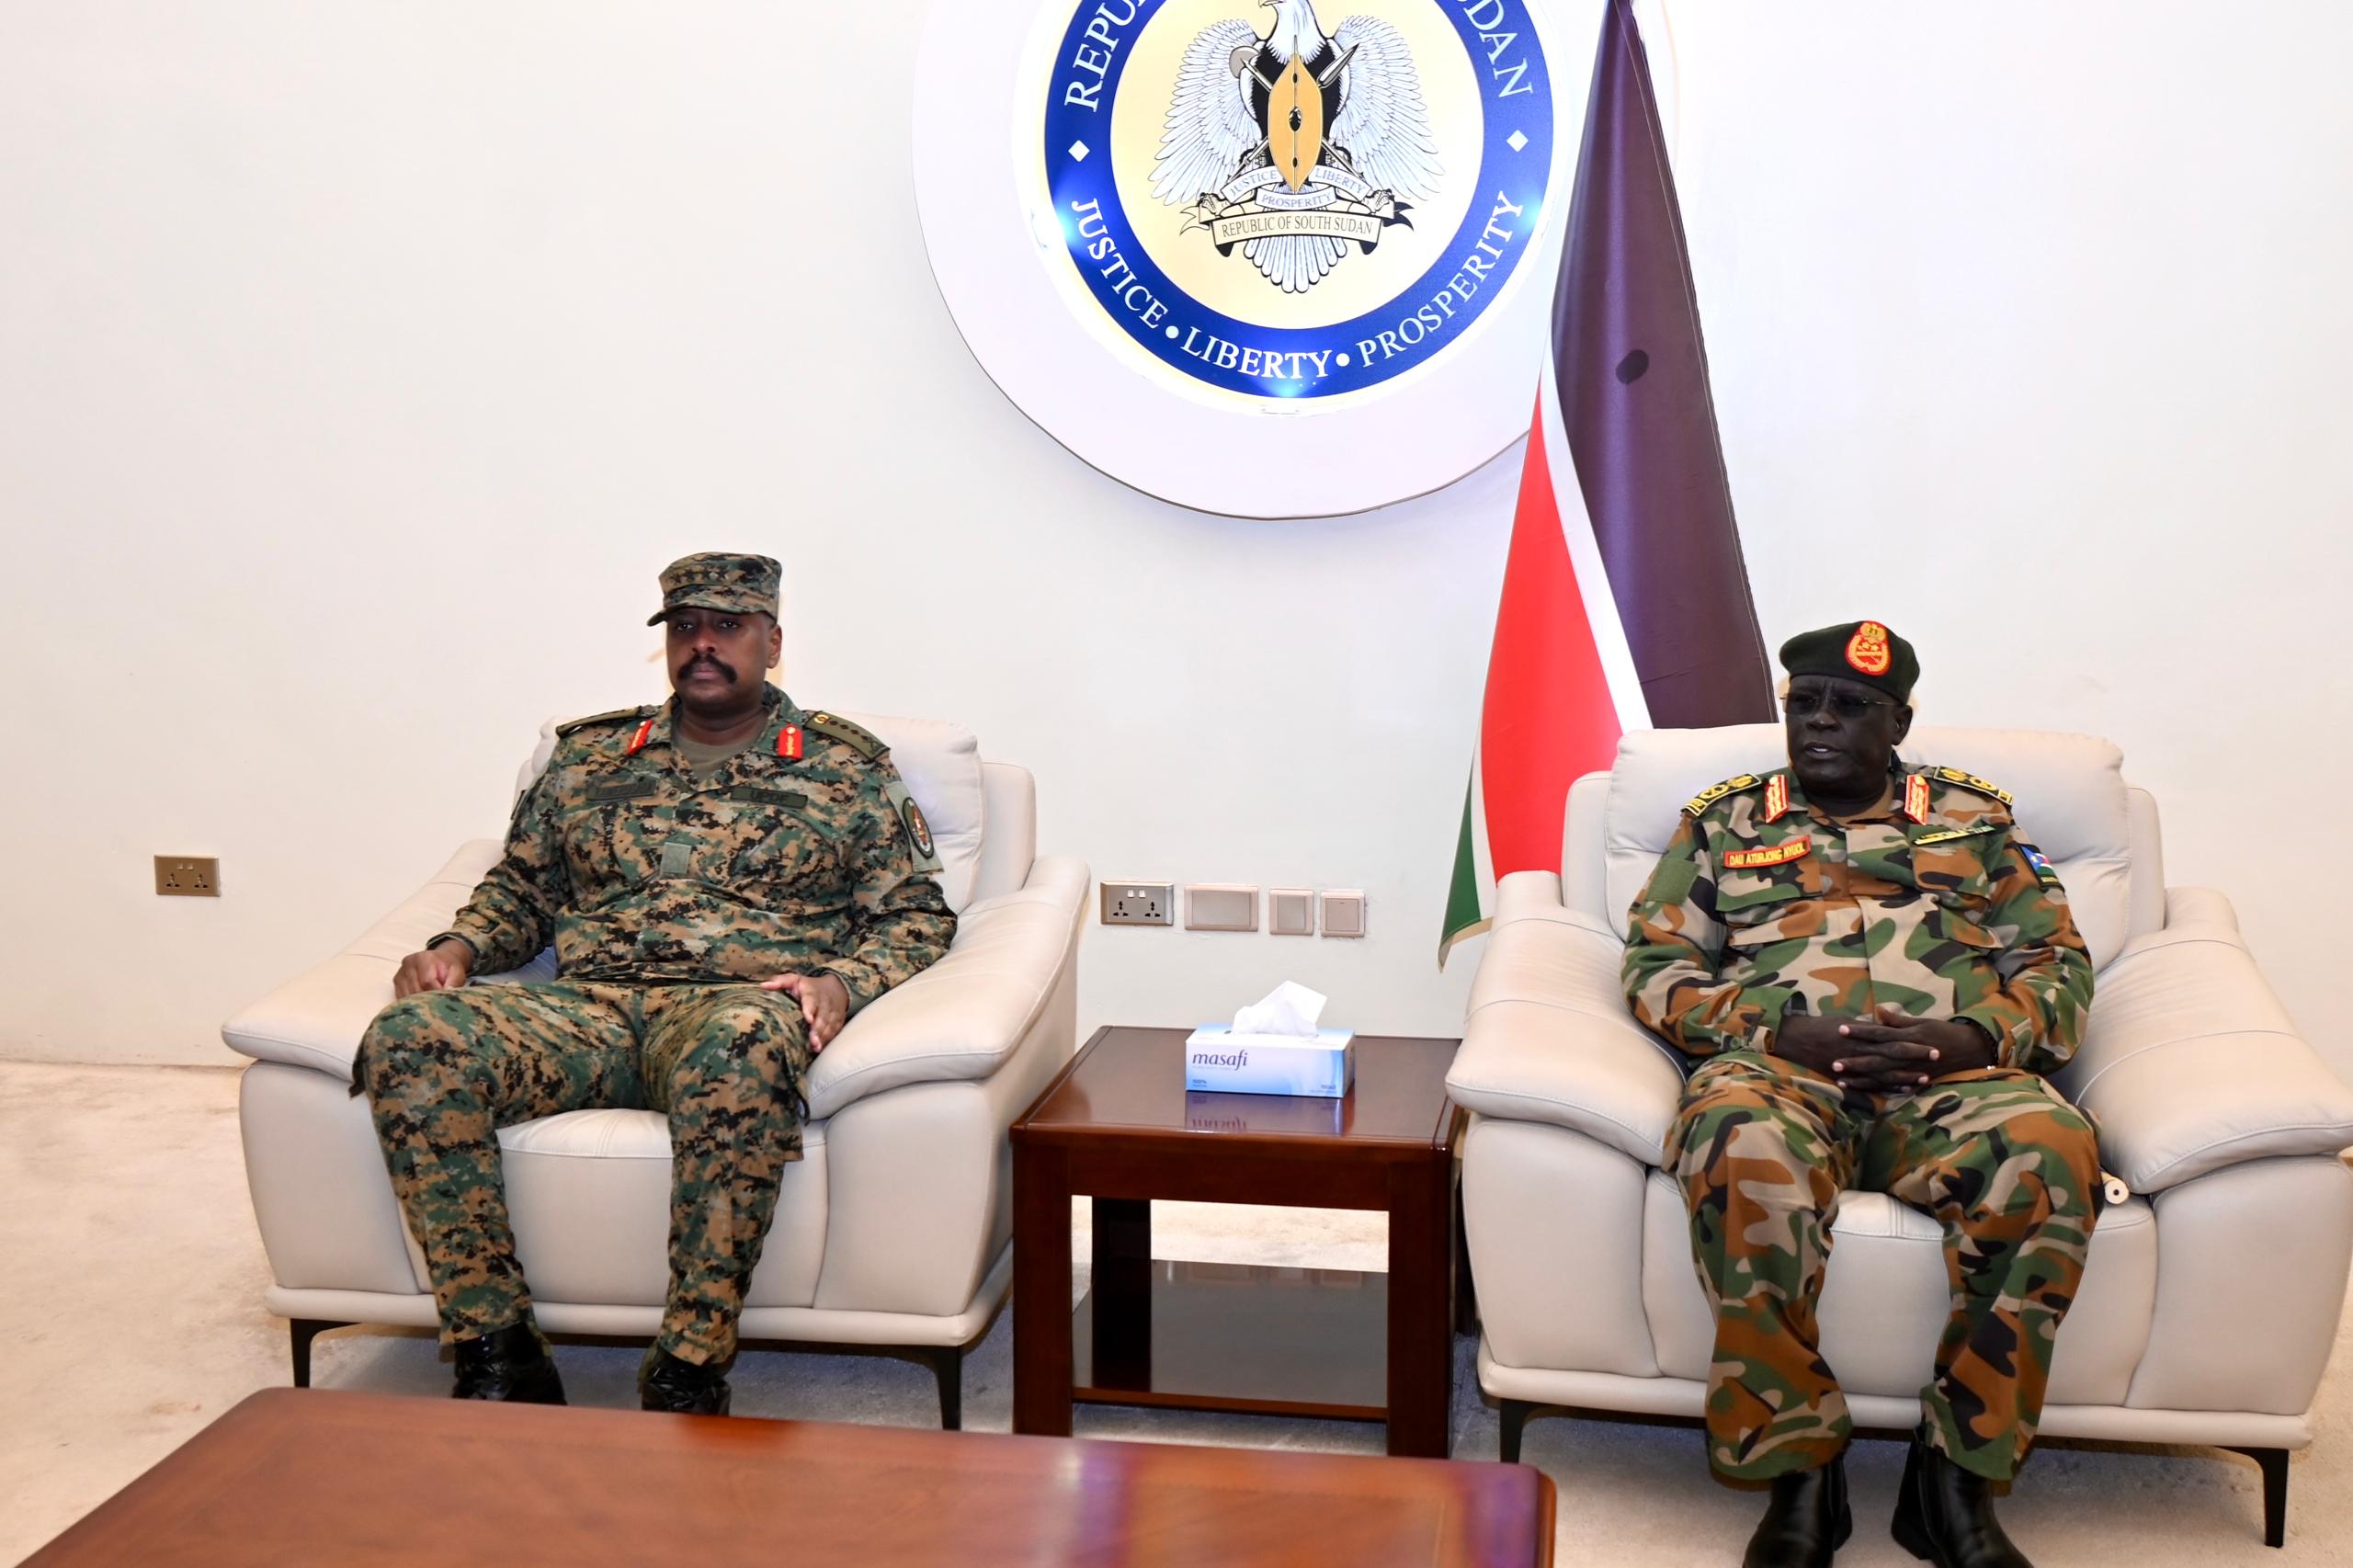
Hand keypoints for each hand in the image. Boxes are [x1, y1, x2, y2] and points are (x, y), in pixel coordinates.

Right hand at [393, 939, 473, 998]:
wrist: (439, 961)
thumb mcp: (457, 972)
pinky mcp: (396, 982)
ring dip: (419, 1003)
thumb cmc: (448, 967)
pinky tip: (421, 1004)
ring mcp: (400, 973)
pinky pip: (401, 997)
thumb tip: (447, 992)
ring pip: (407, 996)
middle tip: (438, 1005)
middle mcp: (408, 963)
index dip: (436, 993)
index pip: (427, 981)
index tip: (444, 1000)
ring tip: (431, 1004)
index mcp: (424, 958)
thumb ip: (454, 981)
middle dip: (428, 1000)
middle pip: (415, 990)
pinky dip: (411, 1003)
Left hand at [761, 971, 851, 1051]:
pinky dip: (828, 1039)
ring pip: (829, 1025)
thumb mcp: (795, 980)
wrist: (836, 987)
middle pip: (821, 1016)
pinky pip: (834, 1031)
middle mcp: (824, 1003)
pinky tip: (820, 1048)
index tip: (808, 1018)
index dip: (810, 1009)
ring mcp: (832, 1012)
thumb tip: (763, 986)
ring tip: (815, 1047)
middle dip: (817, 1029)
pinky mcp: (838, 1021)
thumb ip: (781, 982)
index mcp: (811, 992)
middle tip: (812, 1041)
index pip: (811, 1000)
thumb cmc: (809, 987)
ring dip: (823, 1036)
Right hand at [1770, 1013, 1921, 1092]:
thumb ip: (1865, 1025)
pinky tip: (1903, 1090)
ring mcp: (1855, 1065)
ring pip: (1886, 1072)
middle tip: (1937, 1057)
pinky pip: (1871, 1085)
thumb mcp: (1843, 1020)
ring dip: (1906, 1076)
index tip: (1932, 1042)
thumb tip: (1881, 1022)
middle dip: (1916, 1057)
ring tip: (1925, 1078)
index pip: (1893, 1037)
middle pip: (1894, 1054)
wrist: (1795, 1039)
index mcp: (1862, 1034)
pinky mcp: (1848, 1077)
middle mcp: (1861, 1049)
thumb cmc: (1819, 1027)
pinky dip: (1887, 1088)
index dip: (1913, 1042)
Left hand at [1827, 1004, 1997, 1091]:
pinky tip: (1862, 1092)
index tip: (1840, 1029)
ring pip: (1882, 1076)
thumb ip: (1898, 1020)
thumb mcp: (1923, 1022)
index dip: (1860, 1031)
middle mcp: (1909, 1054)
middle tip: (1833, 1063)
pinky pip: (1895, 1087)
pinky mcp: (1917, 1081)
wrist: (1972, 1051)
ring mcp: (1912, 1070)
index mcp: (1909, 1036)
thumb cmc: (1945, 1033)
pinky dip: (1879, 1090)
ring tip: (1840, 1081)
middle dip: (1855, 1062)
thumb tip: (1878, 1010)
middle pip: (1877, 1058)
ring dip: (1862, 1079)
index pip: (1879, 1032)